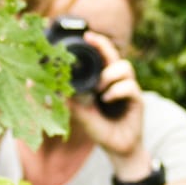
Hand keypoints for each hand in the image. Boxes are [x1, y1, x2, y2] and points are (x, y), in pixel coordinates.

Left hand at [70, 30, 145, 161]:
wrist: (118, 149)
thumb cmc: (100, 129)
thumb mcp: (80, 113)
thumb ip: (68, 101)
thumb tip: (48, 90)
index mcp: (105, 82)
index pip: (103, 57)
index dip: (97, 44)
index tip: (86, 36)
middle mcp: (118, 82)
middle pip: (115, 56)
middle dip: (104, 46)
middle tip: (91, 40)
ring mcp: (129, 90)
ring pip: (125, 67)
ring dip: (110, 74)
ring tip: (99, 88)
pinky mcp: (137, 100)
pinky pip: (130, 86)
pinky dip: (117, 90)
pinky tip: (106, 99)